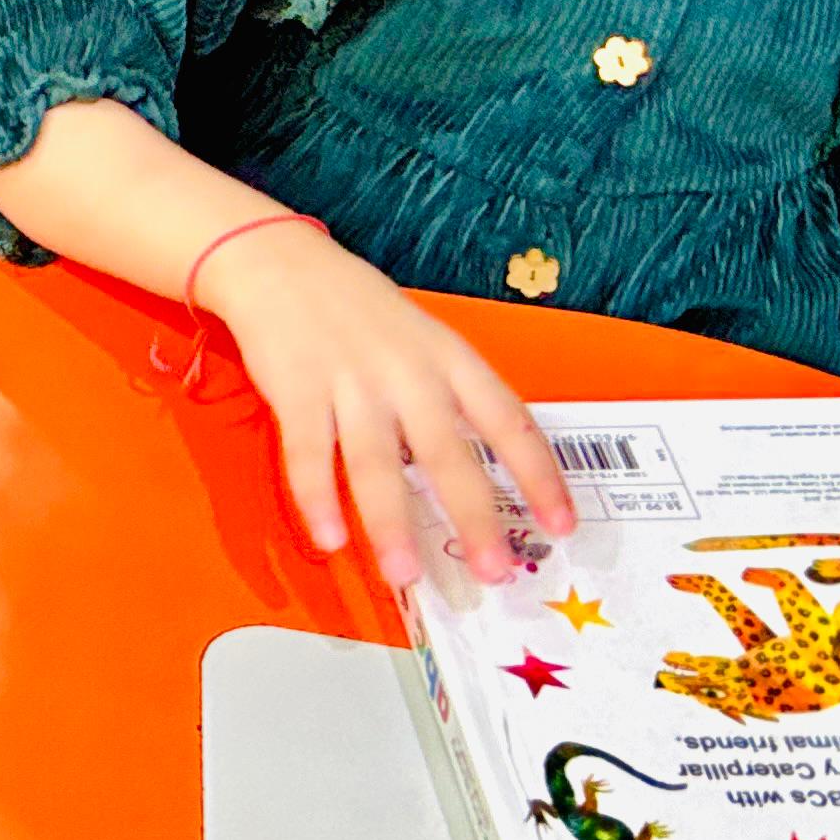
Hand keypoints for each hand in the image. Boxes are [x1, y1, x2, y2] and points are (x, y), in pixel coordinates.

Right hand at [201, 225, 574, 586]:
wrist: (278, 263)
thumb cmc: (357, 310)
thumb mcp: (422, 338)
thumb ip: (448, 396)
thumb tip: (472, 475)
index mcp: (449, 358)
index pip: (509, 421)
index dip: (539, 476)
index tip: (562, 527)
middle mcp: (407, 373)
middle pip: (447, 454)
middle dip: (474, 518)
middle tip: (496, 572)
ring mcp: (350, 382)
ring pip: (376, 464)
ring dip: (391, 525)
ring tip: (406, 576)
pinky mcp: (295, 390)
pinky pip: (310, 455)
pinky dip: (318, 499)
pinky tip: (330, 538)